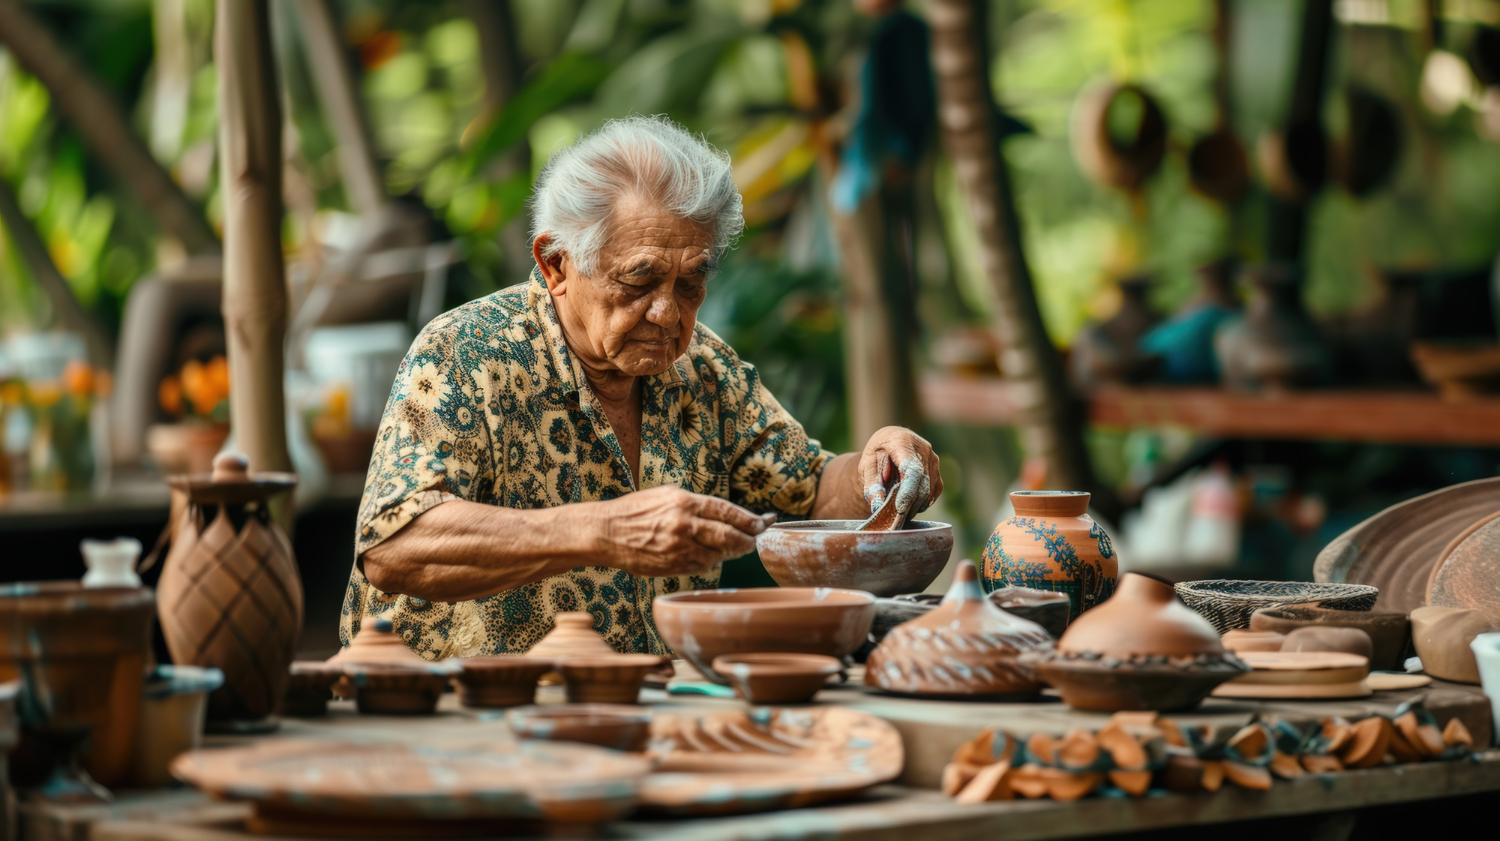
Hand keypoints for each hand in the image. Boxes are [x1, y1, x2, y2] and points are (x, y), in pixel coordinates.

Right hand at [595, 486, 773, 577]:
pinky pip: (702, 567)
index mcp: (685, 503)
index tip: (764, 523)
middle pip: (730, 537)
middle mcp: (684, 525)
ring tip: (732, 547)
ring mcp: (679, 549)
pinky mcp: (673, 566)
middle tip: (755, 540)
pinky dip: (710, 561)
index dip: (750, 520)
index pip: (728, 512)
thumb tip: (727, 516)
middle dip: (748, 541)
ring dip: (729, 553)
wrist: (606, 533)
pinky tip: (708, 555)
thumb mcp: (667, 496)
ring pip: (718, 555)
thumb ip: (697, 506)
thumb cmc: (637, 511)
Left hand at [858, 426, 942, 519]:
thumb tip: (878, 505)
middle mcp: (923, 449)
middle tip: (894, 516)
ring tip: (899, 508)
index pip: (912, 471)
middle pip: (922, 485)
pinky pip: (933, 493)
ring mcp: (933, 460)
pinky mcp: (937, 471)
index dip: (907, 492)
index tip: (899, 509)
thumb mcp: (866, 466)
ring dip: (915, 505)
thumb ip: (871, 484)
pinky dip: (922, 502)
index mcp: (902, 442)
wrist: (888, 443)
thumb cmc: (875, 455)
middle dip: (909, 504)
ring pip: (929, 492)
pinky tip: (909, 502)